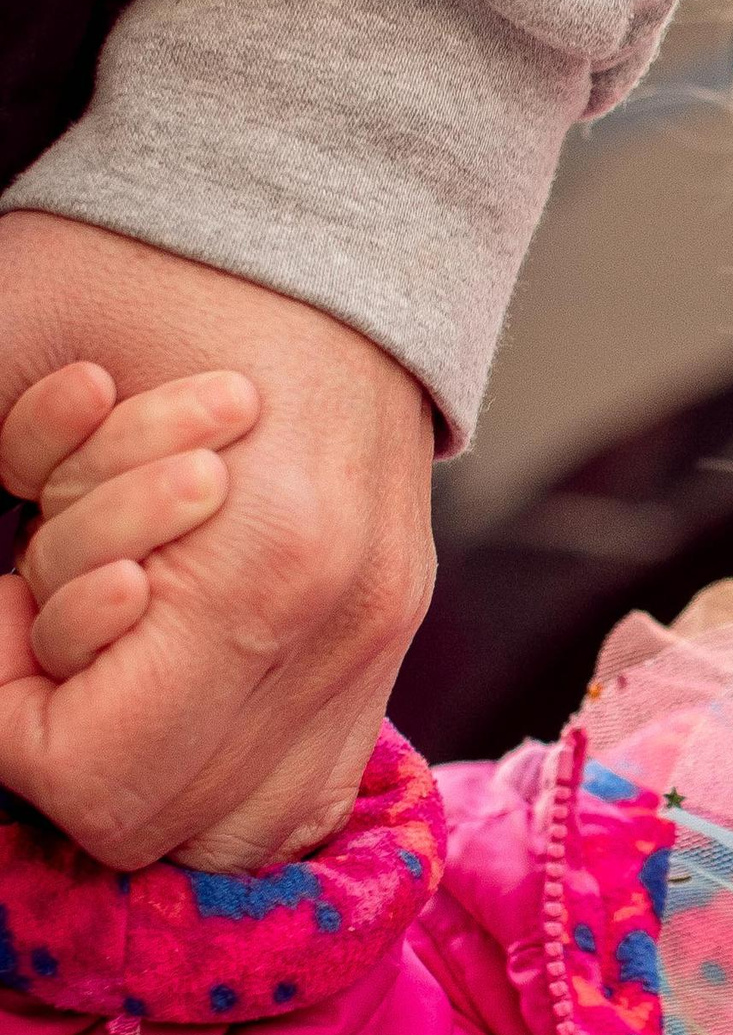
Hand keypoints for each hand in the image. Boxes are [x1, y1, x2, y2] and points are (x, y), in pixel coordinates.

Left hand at [0, 211, 435, 869]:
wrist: (317, 203)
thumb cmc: (142, 264)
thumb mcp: (2, 358)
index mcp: (258, 574)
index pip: (93, 772)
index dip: (4, 712)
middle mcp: (336, 633)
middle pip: (164, 824)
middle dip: (67, 740)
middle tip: (41, 618)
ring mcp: (378, 643)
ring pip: (244, 831)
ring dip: (147, 770)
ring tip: (113, 653)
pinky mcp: (391, 638)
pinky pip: (306, 789)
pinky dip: (223, 771)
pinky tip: (173, 684)